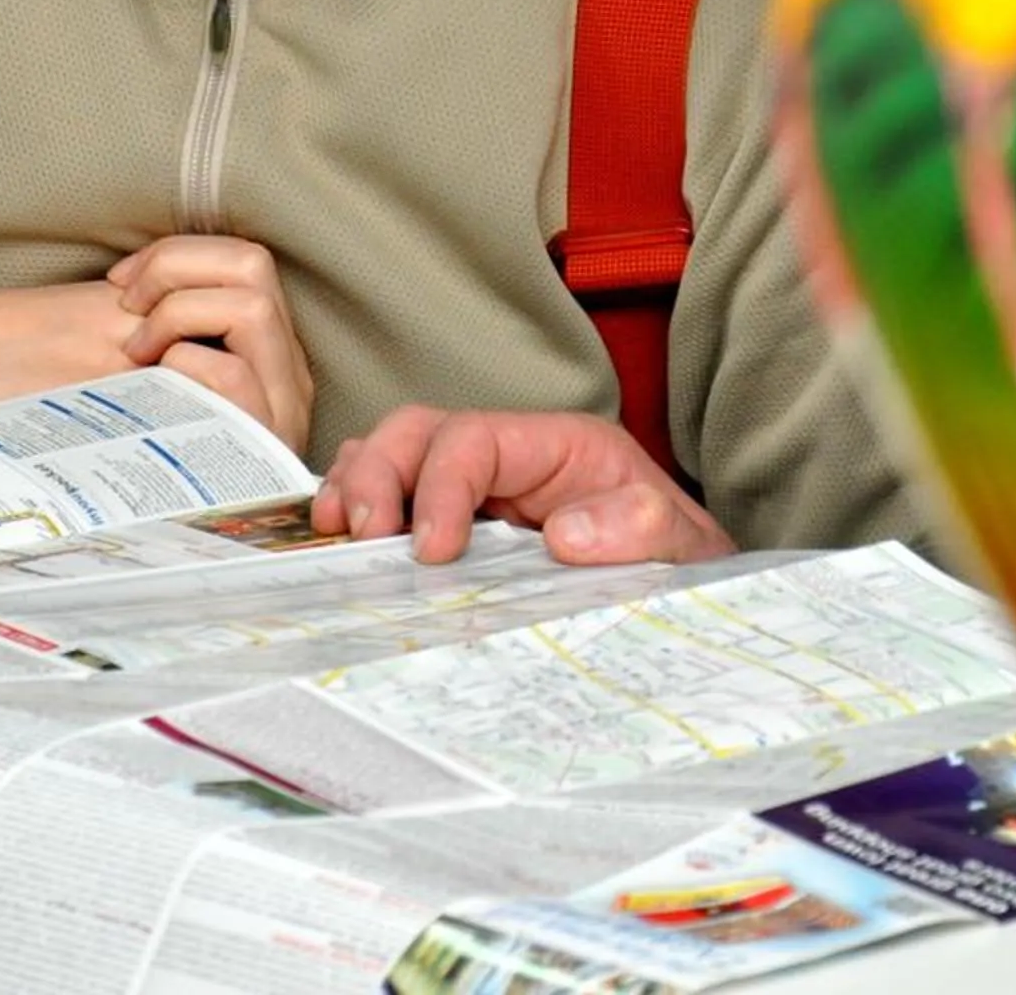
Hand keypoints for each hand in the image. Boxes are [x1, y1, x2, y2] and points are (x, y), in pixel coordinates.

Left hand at [109, 235, 313, 455]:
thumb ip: (165, 323)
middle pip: (254, 266)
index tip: (121, 282)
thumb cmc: (127, 442)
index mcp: (261, 342)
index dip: (179, 254)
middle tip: (127, 310)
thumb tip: (134, 271)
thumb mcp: (149, 370)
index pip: (244, 259)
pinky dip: (185, 366)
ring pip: (252, 308)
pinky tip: (155, 388)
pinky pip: (233, 375)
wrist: (114, 515)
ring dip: (178, 315)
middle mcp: (282, 367)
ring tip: (138, 354)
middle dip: (178, 270)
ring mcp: (280, 403)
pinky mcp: (264, 442)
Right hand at [311, 407, 737, 566]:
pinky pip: (393, 495)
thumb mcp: (678, 543)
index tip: (431, 551)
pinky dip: (357, 509)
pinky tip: (339, 542)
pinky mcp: (457, 521)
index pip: (473, 440)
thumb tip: (566, 533)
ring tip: (335, 535)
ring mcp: (477, 486)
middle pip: (417, 431)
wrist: (680, 584)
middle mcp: (507, 455)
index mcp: (555, 445)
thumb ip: (638, 527)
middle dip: (378, 475)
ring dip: (355, 486)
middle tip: (364, 537)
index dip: (440, 486)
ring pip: (393, 454)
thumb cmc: (674, 558)